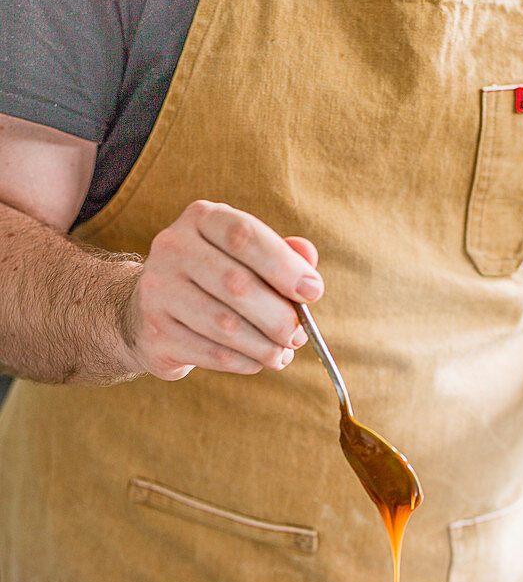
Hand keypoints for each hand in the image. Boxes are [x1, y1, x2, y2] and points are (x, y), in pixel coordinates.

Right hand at [122, 200, 322, 379]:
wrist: (151, 311)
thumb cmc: (216, 281)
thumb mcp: (248, 258)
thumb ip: (284, 258)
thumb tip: (310, 272)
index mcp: (202, 218)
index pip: (244, 234)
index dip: (284, 266)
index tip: (313, 293)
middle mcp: (173, 247)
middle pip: (237, 285)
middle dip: (280, 317)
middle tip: (298, 336)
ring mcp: (158, 290)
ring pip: (226, 325)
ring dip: (265, 346)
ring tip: (282, 353)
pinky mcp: (156, 333)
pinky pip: (213, 354)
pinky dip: (246, 362)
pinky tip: (257, 361)